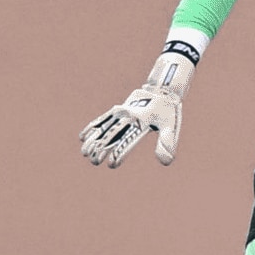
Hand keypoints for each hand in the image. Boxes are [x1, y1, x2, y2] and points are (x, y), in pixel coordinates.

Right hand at [80, 43, 197, 167]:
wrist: (161, 89)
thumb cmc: (168, 112)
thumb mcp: (171, 126)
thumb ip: (167, 143)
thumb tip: (165, 162)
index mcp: (142, 121)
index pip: (128, 140)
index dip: (119, 153)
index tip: (111, 165)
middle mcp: (129, 115)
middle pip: (112, 134)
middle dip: (101, 149)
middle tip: (94, 162)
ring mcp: (121, 111)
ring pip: (104, 127)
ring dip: (93, 140)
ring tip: (84, 153)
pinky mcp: (117, 109)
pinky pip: (102, 118)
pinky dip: (92, 127)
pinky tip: (83, 136)